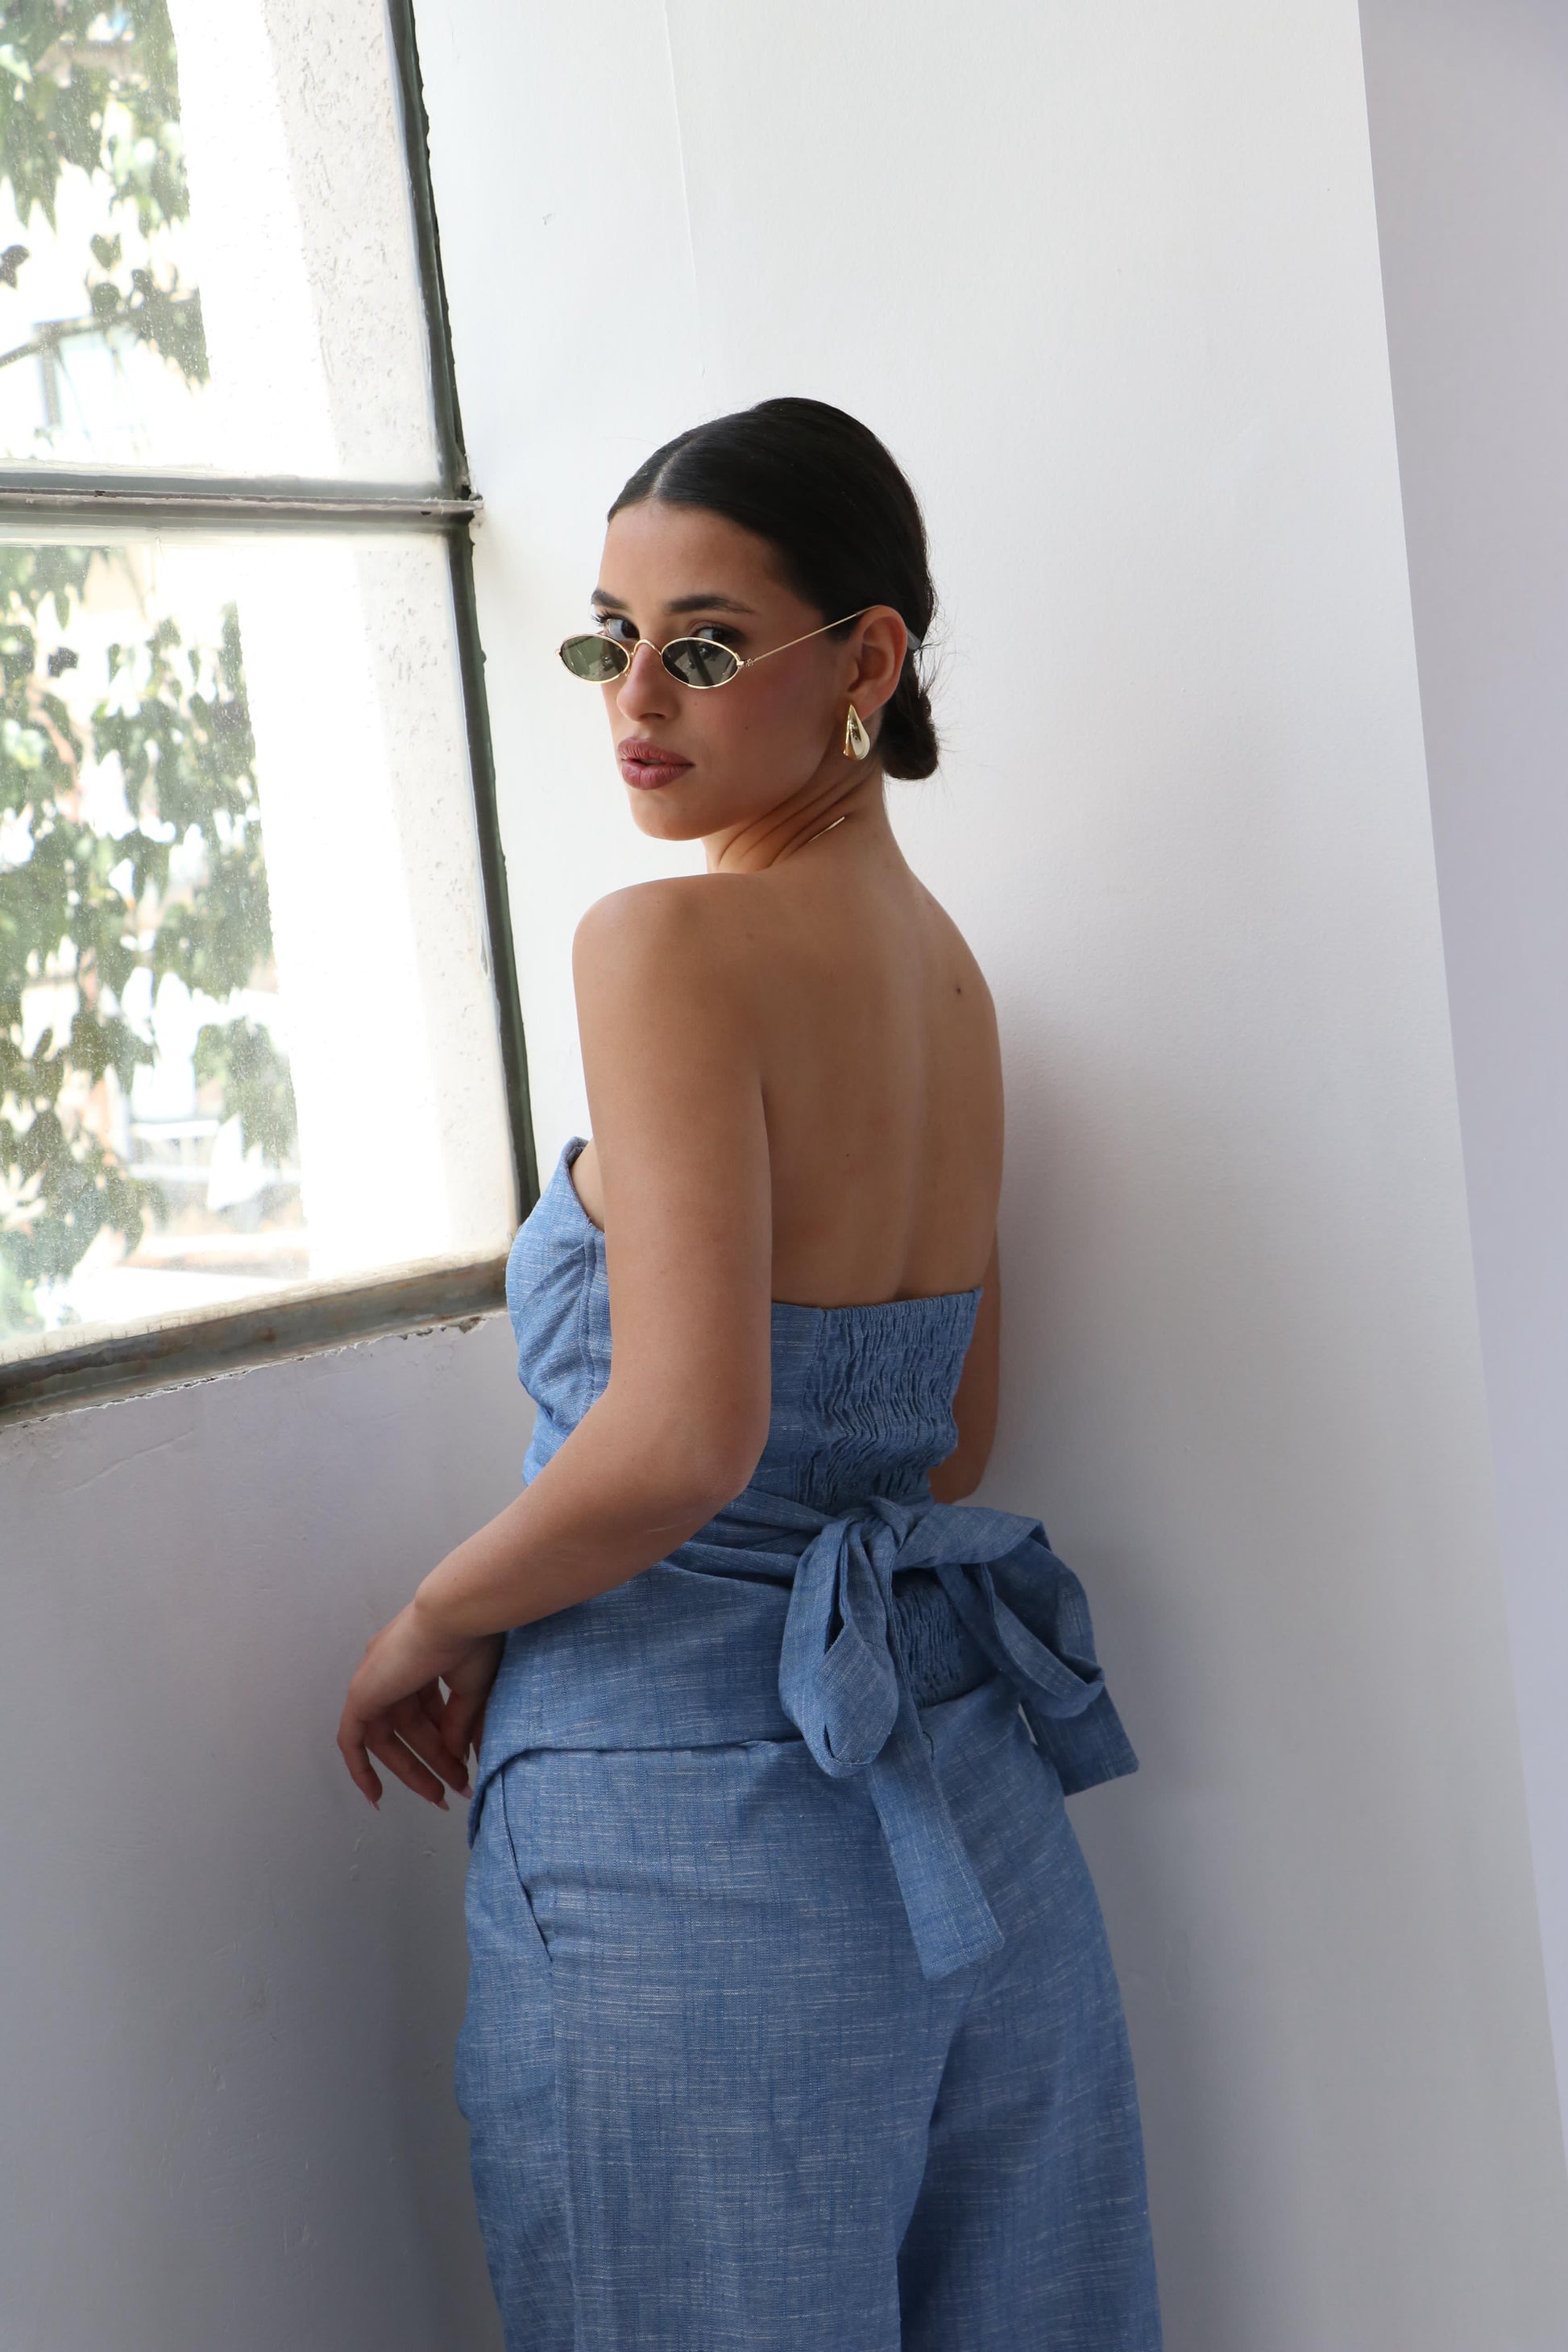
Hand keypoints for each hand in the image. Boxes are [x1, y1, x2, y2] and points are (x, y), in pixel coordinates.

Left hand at [336, 1600, 503, 1810]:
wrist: (456, 1615)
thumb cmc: (472, 1640)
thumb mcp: (473, 1688)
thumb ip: (461, 1725)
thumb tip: (458, 1758)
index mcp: (418, 1659)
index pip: (428, 1711)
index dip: (446, 1743)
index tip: (464, 1770)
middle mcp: (391, 1668)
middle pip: (409, 1728)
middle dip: (433, 1761)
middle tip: (454, 1790)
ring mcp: (374, 1680)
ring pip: (387, 1737)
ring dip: (412, 1768)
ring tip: (438, 1795)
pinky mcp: (362, 1694)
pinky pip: (352, 1739)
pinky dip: (360, 1767)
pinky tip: (374, 1796)